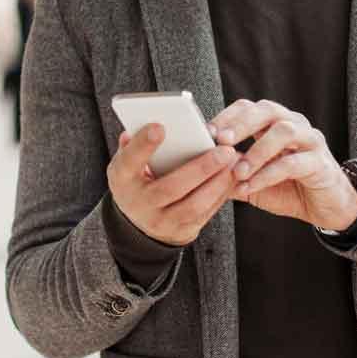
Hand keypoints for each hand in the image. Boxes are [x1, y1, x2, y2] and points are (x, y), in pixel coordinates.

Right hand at [108, 124, 239, 246]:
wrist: (139, 224)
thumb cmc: (137, 181)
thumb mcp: (127, 164)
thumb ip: (134, 145)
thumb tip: (136, 127)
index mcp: (122, 180)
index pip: (129, 162)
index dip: (143, 145)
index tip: (160, 126)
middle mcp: (140, 204)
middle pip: (171, 187)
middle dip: (201, 168)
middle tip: (224, 150)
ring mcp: (161, 221)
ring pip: (194, 205)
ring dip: (217, 184)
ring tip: (233, 163)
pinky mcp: (182, 231)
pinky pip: (205, 213)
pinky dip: (221, 194)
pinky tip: (232, 177)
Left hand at [208, 99, 356, 231]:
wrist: (326, 208)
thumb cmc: (288, 189)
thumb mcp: (252, 181)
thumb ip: (230, 172)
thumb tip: (199, 169)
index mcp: (275, 124)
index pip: (250, 107)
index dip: (228, 116)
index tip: (206, 133)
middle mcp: (294, 125)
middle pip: (268, 110)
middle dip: (242, 123)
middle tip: (222, 141)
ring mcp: (311, 141)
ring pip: (284, 131)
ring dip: (257, 151)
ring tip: (238, 171)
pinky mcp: (321, 163)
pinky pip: (293, 163)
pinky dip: (268, 174)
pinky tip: (252, 186)